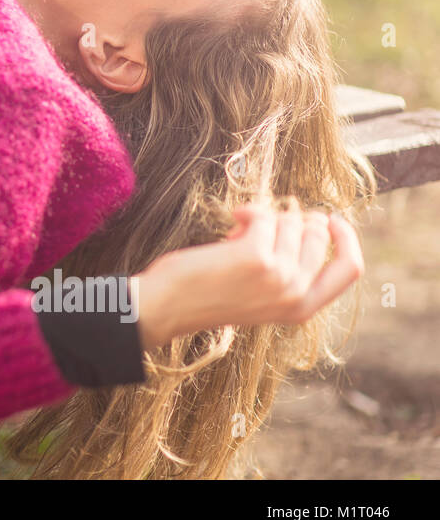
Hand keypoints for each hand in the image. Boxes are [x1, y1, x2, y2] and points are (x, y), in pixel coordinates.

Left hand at [131, 200, 364, 349]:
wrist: (168, 306)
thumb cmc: (208, 294)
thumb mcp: (261, 292)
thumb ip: (287, 270)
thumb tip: (309, 222)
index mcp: (302, 308)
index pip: (350, 270)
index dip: (347, 238)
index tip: (330, 217)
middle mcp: (296, 294)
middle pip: (318, 236)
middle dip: (291, 219)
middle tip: (261, 224)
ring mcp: (279, 276)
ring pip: (290, 221)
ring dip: (264, 217)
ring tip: (237, 233)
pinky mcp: (256, 257)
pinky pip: (265, 215)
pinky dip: (248, 211)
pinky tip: (233, 218)